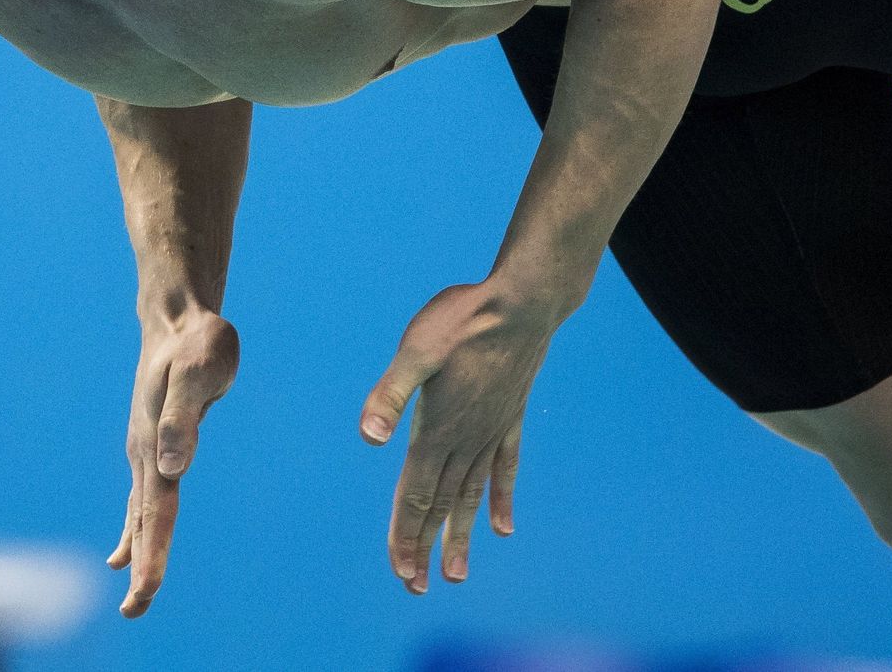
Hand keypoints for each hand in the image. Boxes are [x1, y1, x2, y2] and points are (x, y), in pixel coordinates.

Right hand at [108, 307, 238, 616]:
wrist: (177, 318)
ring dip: (139, 554)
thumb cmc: (196, 341)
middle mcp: (146, 452)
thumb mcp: (198, 371)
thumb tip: (173, 467)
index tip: (146, 588)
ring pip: (142, 514)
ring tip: (133, 597)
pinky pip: (144, 498)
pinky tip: (128, 552)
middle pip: (145, 520)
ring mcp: (147, 450)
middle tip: (135, 612)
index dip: (153, 550)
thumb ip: (183, 418)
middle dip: (143, 567)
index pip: (157, 508)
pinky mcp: (155, 445)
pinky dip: (138, 528)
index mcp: (156, 442)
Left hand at [360, 280, 556, 592]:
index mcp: (437, 428)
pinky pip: (505, 468)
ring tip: (456, 574)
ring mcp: (491, 432)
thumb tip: (369, 438)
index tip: (402, 573)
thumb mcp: (416, 350)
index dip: (406, 535)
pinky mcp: (509, 417)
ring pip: (471, 495)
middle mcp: (465, 439)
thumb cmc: (463, 320)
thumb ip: (391, 395)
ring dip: (460, 534)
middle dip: (426, 546)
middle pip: (440, 504)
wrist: (522, 303)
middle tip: (417, 587)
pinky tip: (502, 527)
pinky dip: (501, 499)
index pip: (416, 494)